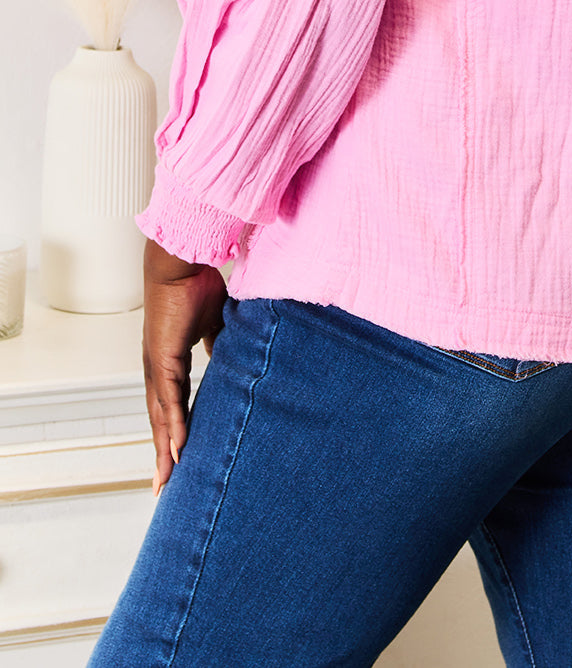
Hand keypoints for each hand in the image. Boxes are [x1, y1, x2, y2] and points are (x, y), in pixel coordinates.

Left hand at [142, 238, 227, 495]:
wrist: (180, 264)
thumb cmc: (195, 287)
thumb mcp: (213, 324)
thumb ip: (219, 344)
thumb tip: (234, 358)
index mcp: (169, 362)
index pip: (171, 406)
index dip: (172, 433)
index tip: (175, 459)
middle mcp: (158, 370)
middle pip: (160, 421)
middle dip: (162, 455)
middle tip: (163, 487)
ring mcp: (158, 368)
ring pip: (161, 418)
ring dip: (164, 450)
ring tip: (167, 479)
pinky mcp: (163, 360)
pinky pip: (170, 400)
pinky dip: (173, 426)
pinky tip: (176, 448)